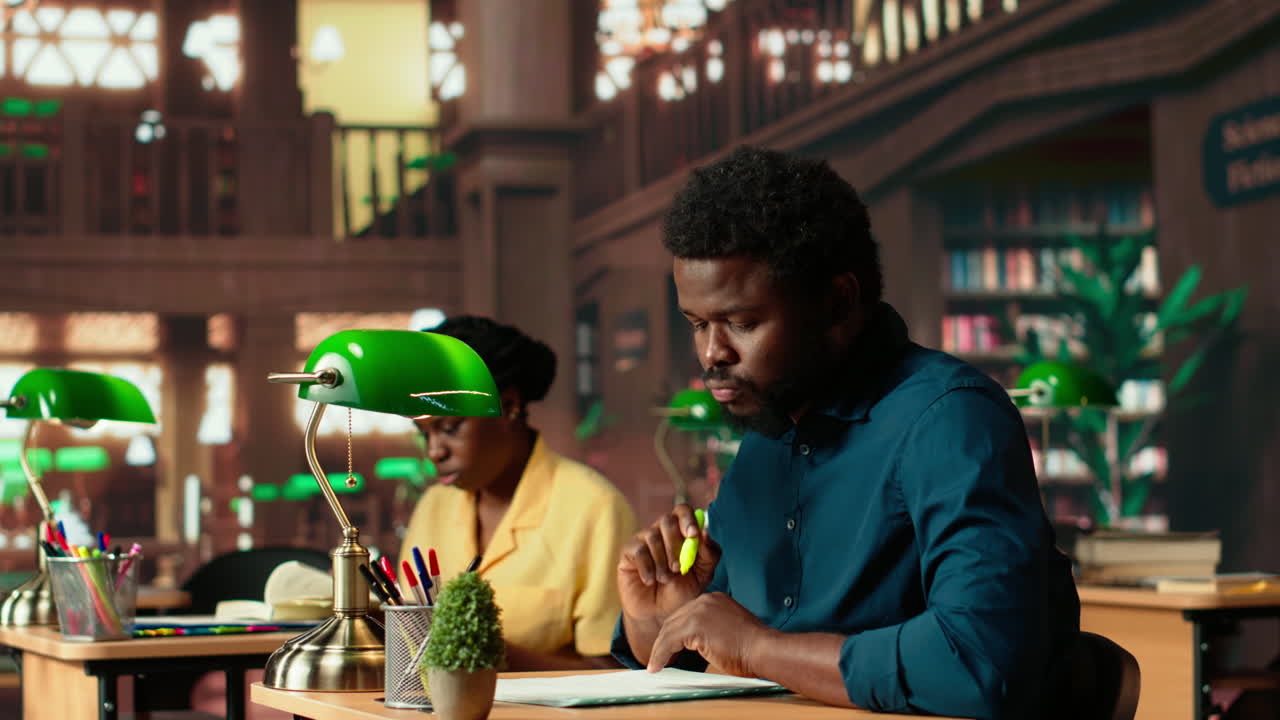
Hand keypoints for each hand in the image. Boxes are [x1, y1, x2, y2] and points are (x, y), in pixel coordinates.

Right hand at [617, 504, 720, 624]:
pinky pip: (638, 551)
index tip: (693, 535)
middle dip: (675, 545)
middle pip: (666, 520)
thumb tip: (704, 532)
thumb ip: (709, 554)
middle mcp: (661, 531)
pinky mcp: (628, 552)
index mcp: (681, 532)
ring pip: (652, 536)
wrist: (659, 614)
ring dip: (662, 562)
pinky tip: (650, 581)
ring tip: (665, 579)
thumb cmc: (682, 592)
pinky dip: (647, 568)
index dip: (688, 519)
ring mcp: (643, 540)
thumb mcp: (703, 575)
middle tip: (678, 568)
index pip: (683, 510)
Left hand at [647, 592, 773, 677]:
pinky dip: (660, 655)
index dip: (675, 632)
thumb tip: (696, 647)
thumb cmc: (754, 647)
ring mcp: (699, 611)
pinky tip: (657, 666)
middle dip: (663, 640)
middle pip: (674, 620)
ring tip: (655, 664)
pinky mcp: (694, 626)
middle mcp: (705, 600)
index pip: (686, 614)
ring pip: (668, 631)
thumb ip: (711, 632)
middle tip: (657, 657)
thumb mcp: (729, 631)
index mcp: (714, 600)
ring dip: (659, 650)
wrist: (764, 649)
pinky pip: (668, 642)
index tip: (669, 646)